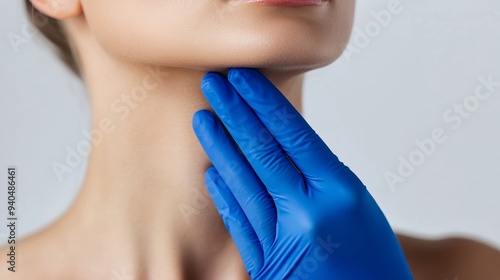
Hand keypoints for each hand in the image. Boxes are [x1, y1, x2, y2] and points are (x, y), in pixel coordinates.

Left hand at [192, 68, 412, 279]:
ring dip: (220, 148)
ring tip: (203, 119)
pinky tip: (211, 172)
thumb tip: (281, 142)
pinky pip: (240, 222)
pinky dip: (225, 194)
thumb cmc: (373, 258)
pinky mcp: (266, 267)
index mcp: (341, 192)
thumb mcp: (357, 206)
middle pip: (263, 152)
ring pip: (244, 183)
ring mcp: (284, 241)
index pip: (293, 134)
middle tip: (213, 82)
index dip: (263, 102)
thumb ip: (320, 176)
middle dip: (235, 113)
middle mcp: (309, 213)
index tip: (242, 77)